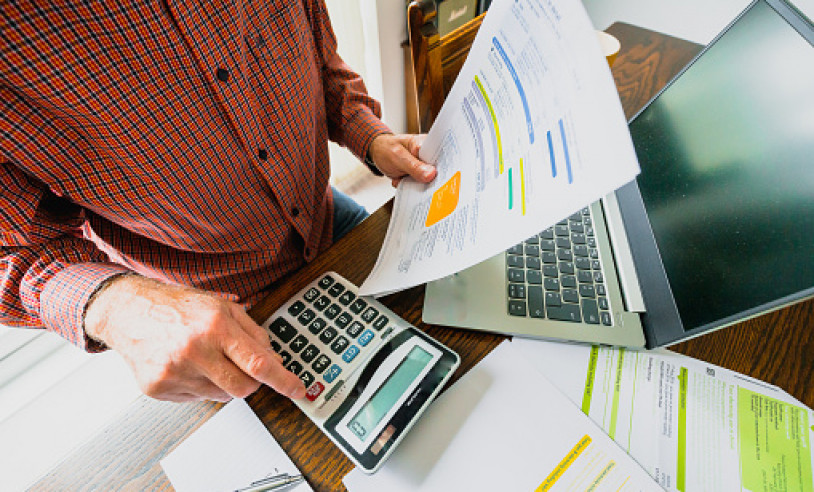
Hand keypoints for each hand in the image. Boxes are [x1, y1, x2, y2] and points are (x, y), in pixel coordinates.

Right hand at [84, 275, 305, 401]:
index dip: (282, 380)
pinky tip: (187, 366)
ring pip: (220, 396)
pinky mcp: (158, 388)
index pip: (258, 362)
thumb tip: (275, 360)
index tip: (298, 390)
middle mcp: (194, 350)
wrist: (128, 311)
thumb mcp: (222, 307)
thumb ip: (253, 333)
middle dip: (250, 382)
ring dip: (222, 382)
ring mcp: (174, 372)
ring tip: (205, 358)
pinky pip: (196, 399)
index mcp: (214, 326)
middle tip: (241, 367)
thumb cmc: (177, 307)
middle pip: (242, 388)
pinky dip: (199, 386)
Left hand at [368, 133, 436, 186]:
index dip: (444, 168)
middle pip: (438, 171)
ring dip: (418, 185)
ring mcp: (424, 167)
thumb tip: (431, 174)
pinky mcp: (419, 176)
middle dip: (431, 180)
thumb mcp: (398, 157)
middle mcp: (428, 156)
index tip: (437, 178)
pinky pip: (420, 186)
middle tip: (417, 180)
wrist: (377, 153)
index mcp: (427, 144)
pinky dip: (411, 187)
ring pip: (429, 181)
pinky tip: (401, 181)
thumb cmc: (386, 149)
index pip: (442, 156)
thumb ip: (414, 166)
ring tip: (403, 178)